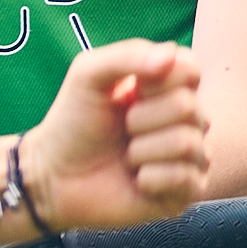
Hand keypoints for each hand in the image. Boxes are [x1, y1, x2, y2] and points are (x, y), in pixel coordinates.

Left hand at [17, 41, 206, 232]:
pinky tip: (136, 181)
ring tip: (126, 157)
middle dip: (141, 120)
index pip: (191, 69)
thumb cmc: (73, 122)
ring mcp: (190, 156)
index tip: (130, 92)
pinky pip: (185, 178)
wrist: (55, 176)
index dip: (156, 81)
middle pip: (188, 107)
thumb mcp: (89, 75)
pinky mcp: (186, 193)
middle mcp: (188, 120)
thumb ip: (128, 55)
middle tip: (122, 130)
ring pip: (187, 143)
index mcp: (170, 87)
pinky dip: (150, 178)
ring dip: (142, 150)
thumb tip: (170, 56)